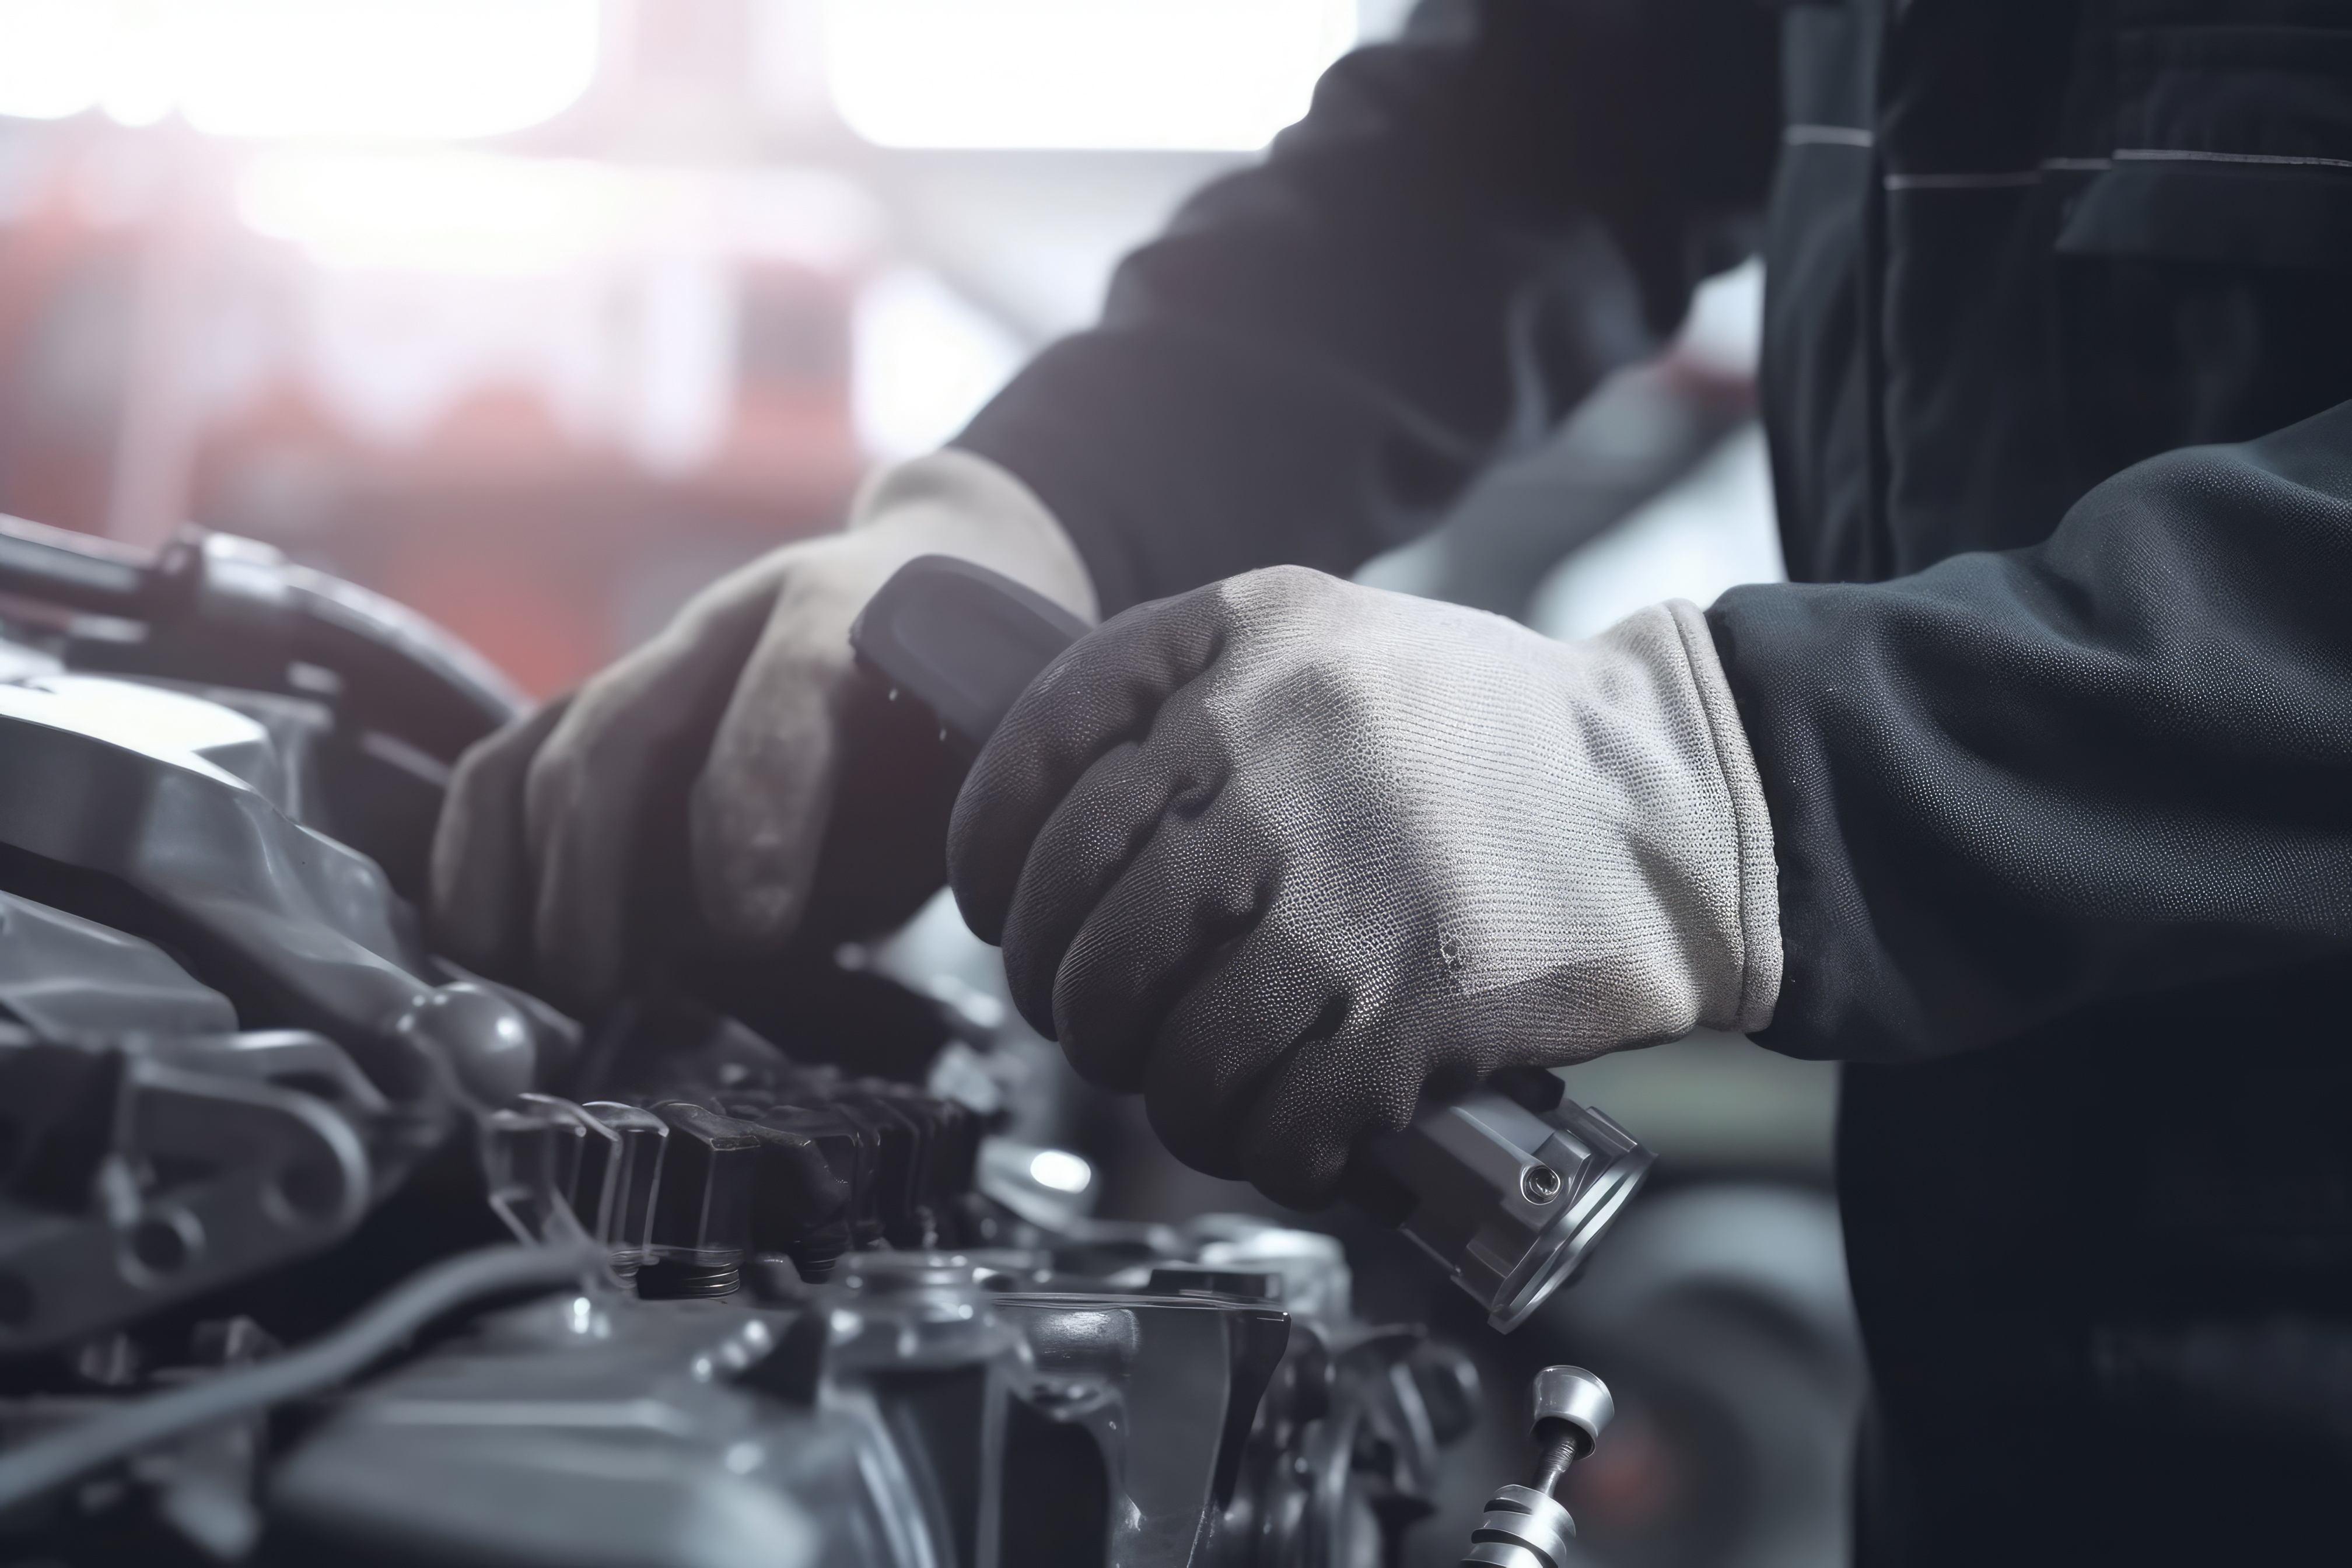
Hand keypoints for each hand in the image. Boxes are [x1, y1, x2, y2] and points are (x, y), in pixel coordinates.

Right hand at [430, 451, 1096, 1017]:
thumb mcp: (998, 744)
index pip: (788, 691)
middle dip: (601, 867)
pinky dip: (484, 845)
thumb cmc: (984, 686)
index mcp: (856, 613)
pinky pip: (518, 758)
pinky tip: (478, 933)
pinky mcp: (617, 702)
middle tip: (607, 987)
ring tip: (552, 984)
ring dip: (534, 872)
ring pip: (559, 746)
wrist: (951, 574)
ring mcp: (665, 659)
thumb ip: (940, 819)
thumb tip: (856, 938)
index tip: (752, 928)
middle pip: (628, 726)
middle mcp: (737, 620)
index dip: (758, 806)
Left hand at [948, 566, 1778, 1206]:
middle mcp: (1266, 753)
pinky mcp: (1404, 1013)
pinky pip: (1258, 1121)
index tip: (1005, 911)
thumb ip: (1190, 691)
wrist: (1683, 800)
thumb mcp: (1331, 641)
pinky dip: (1252, 1148)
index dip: (989, 867)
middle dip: (1071, 1002)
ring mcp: (1332, 887)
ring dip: (1158, 1091)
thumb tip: (1052, 816)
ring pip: (1150, 1042)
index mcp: (1236, 643)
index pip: (1026, 769)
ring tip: (1197, 1086)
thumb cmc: (1497, 737)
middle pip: (1072, 932)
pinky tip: (1282, 1133)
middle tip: (1109, 1020)